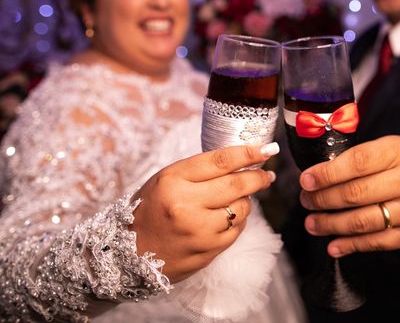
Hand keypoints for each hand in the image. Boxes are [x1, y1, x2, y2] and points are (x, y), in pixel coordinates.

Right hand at [130, 144, 276, 281]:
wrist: (126, 255)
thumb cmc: (149, 211)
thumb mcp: (165, 180)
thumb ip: (200, 170)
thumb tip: (242, 161)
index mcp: (173, 180)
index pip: (221, 160)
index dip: (249, 153)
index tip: (267, 150)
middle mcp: (186, 204)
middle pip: (237, 184)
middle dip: (258, 177)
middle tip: (267, 175)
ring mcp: (198, 230)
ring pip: (241, 209)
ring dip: (246, 201)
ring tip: (238, 198)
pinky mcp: (207, 251)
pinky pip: (236, 231)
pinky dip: (238, 222)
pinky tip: (228, 218)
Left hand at [298, 135, 399, 257]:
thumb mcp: (390, 148)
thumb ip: (359, 158)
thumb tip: (318, 175)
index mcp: (398, 153)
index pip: (357, 163)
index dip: (326, 174)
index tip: (306, 180)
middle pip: (355, 194)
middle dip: (322, 199)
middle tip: (306, 200)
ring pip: (361, 221)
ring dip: (330, 224)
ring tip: (312, 222)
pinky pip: (374, 242)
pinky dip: (350, 245)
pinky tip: (333, 245)